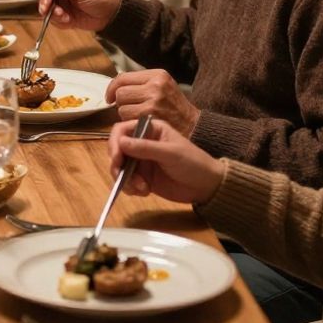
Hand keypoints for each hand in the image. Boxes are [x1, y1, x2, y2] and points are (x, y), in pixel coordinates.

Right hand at [38, 0, 120, 31]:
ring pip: (47, 10)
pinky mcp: (63, 16)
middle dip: (47, 6)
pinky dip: (59, 22)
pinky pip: (54, 20)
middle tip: (54, 12)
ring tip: (66, 17)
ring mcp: (61, 4)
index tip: (47, 2)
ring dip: (54, 15)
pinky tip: (69, 21)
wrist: (110, 14)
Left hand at [105, 69, 200, 134]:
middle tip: (130, 108)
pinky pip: (126, 117)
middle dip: (121, 103)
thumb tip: (116, 87)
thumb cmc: (174, 108)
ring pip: (121, 106)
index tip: (109, 97)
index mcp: (158, 74)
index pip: (123, 77)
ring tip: (140, 116)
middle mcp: (156, 84)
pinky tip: (141, 122)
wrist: (193, 126)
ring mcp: (153, 100)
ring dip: (125, 113)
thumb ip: (142, 84)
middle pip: (120, 92)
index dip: (112, 87)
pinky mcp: (150, 115)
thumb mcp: (163, 87)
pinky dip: (130, 122)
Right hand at [108, 118, 225, 203]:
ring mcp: (141, 161)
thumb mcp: (170, 153)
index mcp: (150, 130)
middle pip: (116, 150)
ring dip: (125, 179)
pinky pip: (126, 181)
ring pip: (119, 168)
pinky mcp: (142, 178)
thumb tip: (120, 142)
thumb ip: (145, 148)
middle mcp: (142, 143)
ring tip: (141, 188)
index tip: (116, 158)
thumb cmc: (194, 163)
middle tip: (122, 177)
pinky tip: (144, 192)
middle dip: (117, 165)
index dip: (114, 143)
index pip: (122, 130)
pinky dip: (130, 188)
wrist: (207, 187)